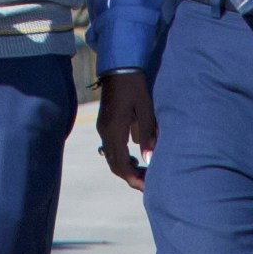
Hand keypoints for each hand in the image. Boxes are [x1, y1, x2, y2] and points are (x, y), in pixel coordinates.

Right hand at [95, 69, 156, 184]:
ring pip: (111, 157)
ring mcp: (103, 128)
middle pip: (114, 165)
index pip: (121, 165)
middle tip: (148, 181)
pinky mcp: (105, 123)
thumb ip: (147, 136)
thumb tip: (149, 161)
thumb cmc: (136, 87)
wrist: (120, 67)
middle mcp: (105, 132)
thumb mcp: (145, 111)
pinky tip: (136, 155)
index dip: (134, 178)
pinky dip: (122, 157)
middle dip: (130, 176)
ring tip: (143, 170)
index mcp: (115, 131)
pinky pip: (111, 147)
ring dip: (125, 167)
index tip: (147, 186)